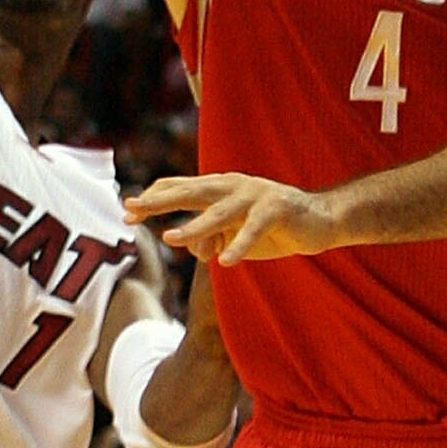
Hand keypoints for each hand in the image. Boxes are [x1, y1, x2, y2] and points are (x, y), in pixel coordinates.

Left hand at [124, 172, 340, 266]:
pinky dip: (240, 244)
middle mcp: (233, 185)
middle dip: (159, 201)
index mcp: (219, 187)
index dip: (153, 197)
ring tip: (171, 239)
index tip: (127, 211)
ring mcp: (255, 195)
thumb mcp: (233, 234)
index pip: (178, 187)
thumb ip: (209, 238)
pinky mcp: (277, 209)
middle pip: (190, 191)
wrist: (319, 221)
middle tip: (132, 209)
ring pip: (218, 211)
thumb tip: (191, 247)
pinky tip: (226, 262)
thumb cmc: (270, 227)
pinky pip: (254, 229)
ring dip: (194, 226)